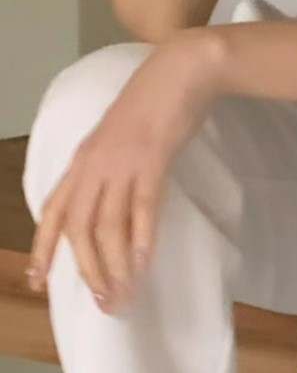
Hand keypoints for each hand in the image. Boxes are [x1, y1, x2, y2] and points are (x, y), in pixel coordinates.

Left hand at [28, 34, 220, 310]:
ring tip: (121, 296)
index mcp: (84, 159)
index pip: (53, 209)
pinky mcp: (151, 161)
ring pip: (106, 225)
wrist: (181, 70)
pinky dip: (141, 240)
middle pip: (78, 226)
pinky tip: (143, 266)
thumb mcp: (122, 138)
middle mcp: (94, 164)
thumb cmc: (157, 103)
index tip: (38, 280)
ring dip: (113, 266)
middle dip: (85, 269)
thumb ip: (113, 168)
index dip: (44, 247)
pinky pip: (141, 209)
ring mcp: (121, 162)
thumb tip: (116, 203)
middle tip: (100, 302)